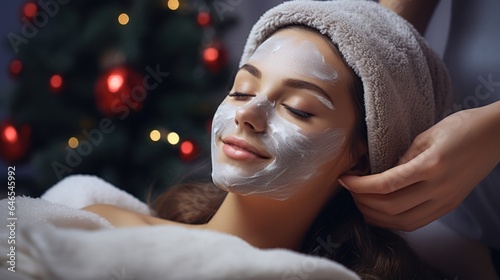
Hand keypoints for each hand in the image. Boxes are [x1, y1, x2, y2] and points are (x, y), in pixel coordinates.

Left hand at [339, 101, 499, 230]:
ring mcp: (445, 201)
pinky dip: (394, 221)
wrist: (496, 136)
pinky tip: (381, 212)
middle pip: (391, 208)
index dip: (360, 185)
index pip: (386, 184)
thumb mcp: (427, 134)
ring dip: (376, 216)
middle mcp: (438, 188)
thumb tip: (381, 174)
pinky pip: (417, 222)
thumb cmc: (462, 127)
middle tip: (349, 190)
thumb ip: (403, 156)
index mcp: (431, 165)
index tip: (344, 180)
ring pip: (403, 222)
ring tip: (360, 203)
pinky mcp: (449, 206)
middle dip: (363, 202)